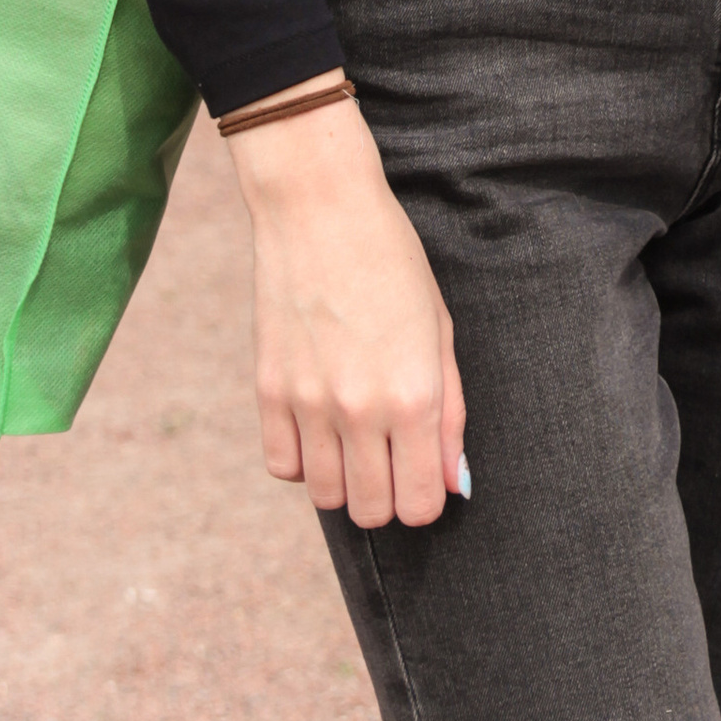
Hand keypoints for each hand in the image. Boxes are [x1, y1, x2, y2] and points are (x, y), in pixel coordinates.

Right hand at [227, 86, 466, 527]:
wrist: (321, 208)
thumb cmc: (393, 262)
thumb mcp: (440, 331)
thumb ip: (449, 415)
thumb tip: (452, 483)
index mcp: (414, 395)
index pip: (419, 505)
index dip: (424, 497)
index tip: (422, 473)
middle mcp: (360, 409)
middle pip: (371, 512)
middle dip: (386, 496)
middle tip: (390, 455)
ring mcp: (308, 403)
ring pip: (325, 497)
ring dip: (344, 478)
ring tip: (355, 437)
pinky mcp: (268, 391)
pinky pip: (283, 466)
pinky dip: (302, 458)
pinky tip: (318, 423)